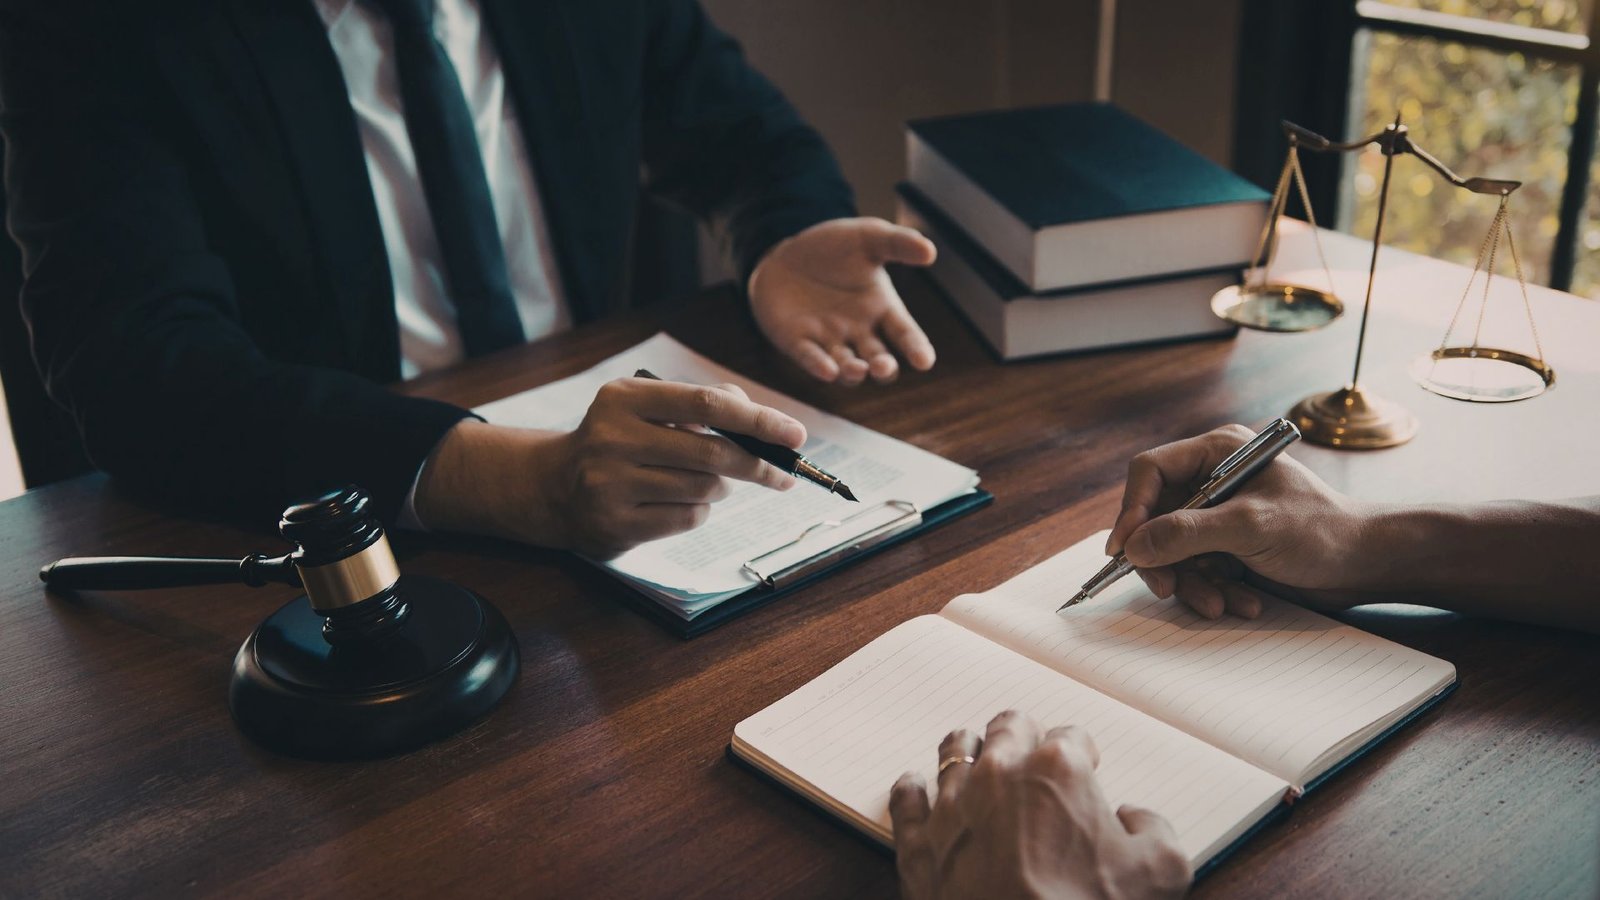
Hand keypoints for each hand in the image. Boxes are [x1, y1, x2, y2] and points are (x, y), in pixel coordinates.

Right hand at [414, 378, 804, 557]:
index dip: (759, 420)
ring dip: (721, 488)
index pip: (708, 404)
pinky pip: (686, 519)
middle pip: (712, 452)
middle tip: (782, 473)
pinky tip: (681, 502)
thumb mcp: (647, 408)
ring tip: (708, 481)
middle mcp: (612, 438)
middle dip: (756, 464)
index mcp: (624, 398)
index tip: (796, 435)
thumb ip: (701, 403)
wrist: (552, 486)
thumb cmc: (619, 440)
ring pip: (703, 489)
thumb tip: (760, 418)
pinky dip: (699, 511)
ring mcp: (610, 484)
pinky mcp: (614, 524)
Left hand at [748, 217, 936, 385]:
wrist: (787, 253)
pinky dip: (818, 366)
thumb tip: (930, 251)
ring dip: (853, 372)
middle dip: (883, 368)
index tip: (924, 361)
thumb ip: (898, 243)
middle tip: (883, 366)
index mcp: (883, 309)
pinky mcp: (798, 342)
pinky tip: (827, 371)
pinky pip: (810, 358)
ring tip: (858, 369)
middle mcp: (859, 332)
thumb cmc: (834, 247)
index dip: (916, 349)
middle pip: (879, 360)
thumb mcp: (868, 237)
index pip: (906, 335)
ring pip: (847, 367)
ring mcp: (829, 340)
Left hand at [890, 711, 1189, 899]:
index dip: (1083, 752)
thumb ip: (1153, 828)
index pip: (1072, 736)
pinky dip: (913, 789)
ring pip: (954, 750)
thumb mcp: (1161, 870)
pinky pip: (907, 798)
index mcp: (1058, 769)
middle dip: (1023, 736)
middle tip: (1030, 749)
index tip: (1086, 766)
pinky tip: (917, 786)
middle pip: (1008, 729)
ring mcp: (953, 805)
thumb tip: (1134, 818)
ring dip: (969, 750)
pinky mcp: (920, 843)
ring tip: (974, 755)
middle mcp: (999, 774)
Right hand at [1107, 425, 1379, 618]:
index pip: (1150, 472)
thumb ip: (1188, 532)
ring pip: (1172, 550)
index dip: (1131, 510)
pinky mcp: (1227, 546)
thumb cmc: (1322, 531)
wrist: (1366, 565)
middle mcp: (1212, 479)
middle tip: (1168, 589)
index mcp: (1217, 453)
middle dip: (1164, 559)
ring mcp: (1219, 514)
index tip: (1124, 550)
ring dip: (1192, 583)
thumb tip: (1134, 546)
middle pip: (1155, 517)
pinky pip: (1195, 569)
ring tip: (1221, 603)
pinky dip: (1211, 590)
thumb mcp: (1252, 528)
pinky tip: (1242, 602)